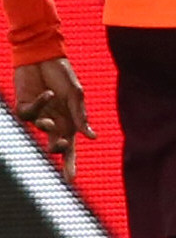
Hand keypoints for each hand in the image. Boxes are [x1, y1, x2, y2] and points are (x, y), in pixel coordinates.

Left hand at [13, 57, 91, 176]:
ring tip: (50, 120)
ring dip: (47, 126)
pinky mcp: (23, 106)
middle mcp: (53, 121)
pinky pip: (28, 114)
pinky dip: (40, 105)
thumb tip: (91, 137)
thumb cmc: (63, 74)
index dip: (70, 165)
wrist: (42, 56)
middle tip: (60, 146)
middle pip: (55, 145)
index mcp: (69, 121)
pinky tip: (48, 93)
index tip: (70, 181)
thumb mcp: (76, 94)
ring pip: (40, 129)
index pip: (70, 148)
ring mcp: (38, 114)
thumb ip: (81, 115)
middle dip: (58, 149)